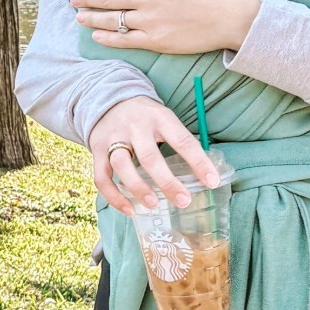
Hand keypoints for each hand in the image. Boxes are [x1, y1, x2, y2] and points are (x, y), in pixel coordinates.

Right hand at [89, 94, 220, 216]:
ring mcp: (114, 138)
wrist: (109, 99)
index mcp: (159, 118)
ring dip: (138, 188)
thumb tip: (204, 173)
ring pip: (122, 166)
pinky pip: (102, 177)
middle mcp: (135, 127)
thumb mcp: (165, 119)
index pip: (182, 141)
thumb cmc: (146, 117)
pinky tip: (129, 210)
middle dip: (167, 182)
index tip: (212, 182)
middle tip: (183, 201)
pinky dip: (114, 197)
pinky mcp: (97, 150)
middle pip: (150, 157)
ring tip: (153, 205)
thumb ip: (179, 141)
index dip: (199, 162)